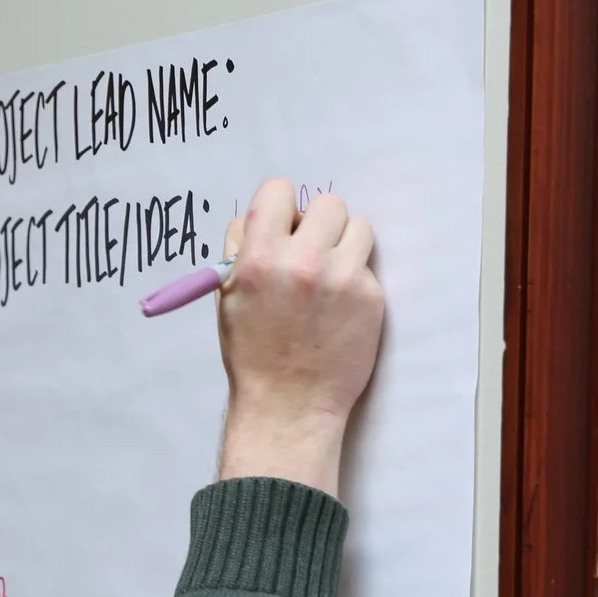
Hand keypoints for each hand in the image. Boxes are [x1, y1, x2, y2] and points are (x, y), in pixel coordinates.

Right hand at [214, 179, 383, 495]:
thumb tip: (258, 217)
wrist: (289, 405)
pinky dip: (354, 278)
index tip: (283, 225)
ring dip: (344, 244)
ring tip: (329, 275)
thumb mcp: (227, 298)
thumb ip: (240, 251)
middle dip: (319, 224)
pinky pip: (367, 265)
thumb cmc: (253, 354)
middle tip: (310, 251)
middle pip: (328, 203)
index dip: (280, 207)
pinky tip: (338, 306)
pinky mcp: (370, 296)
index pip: (279, 192)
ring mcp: (342, 278)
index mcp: (258, 259)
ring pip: (358, 227)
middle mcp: (303, 262)